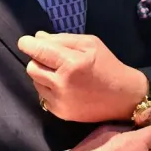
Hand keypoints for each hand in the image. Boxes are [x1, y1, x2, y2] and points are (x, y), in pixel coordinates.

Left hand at [18, 31, 146, 122]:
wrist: (124, 98)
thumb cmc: (108, 66)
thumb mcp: (90, 44)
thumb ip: (62, 39)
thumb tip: (38, 37)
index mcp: (71, 63)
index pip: (37, 50)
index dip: (28, 44)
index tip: (26, 41)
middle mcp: (62, 83)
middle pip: (31, 67)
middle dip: (38, 60)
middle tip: (52, 59)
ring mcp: (60, 101)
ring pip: (35, 82)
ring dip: (43, 75)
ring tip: (61, 74)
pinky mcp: (60, 113)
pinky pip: (43, 96)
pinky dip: (49, 89)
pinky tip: (65, 87)